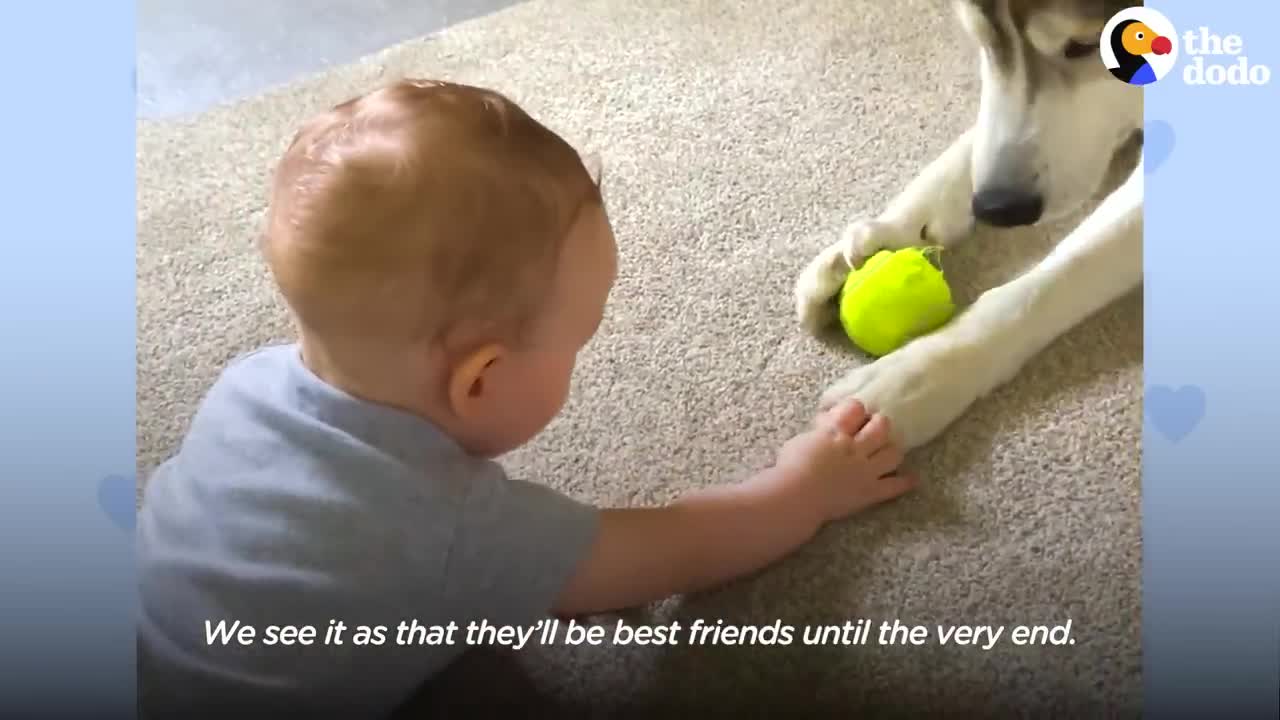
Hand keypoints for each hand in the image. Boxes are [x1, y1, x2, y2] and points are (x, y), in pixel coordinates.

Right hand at [771, 399, 915, 525]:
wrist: (795, 498)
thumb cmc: (789, 468)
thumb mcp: (799, 440)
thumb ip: (817, 432)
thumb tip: (824, 426)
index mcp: (835, 432)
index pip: (855, 408)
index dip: (856, 408)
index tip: (853, 412)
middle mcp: (855, 447)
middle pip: (881, 426)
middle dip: (880, 424)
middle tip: (876, 428)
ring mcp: (866, 470)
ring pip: (893, 453)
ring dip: (892, 450)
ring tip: (889, 450)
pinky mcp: (870, 492)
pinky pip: (894, 486)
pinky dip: (904, 482)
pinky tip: (911, 479)